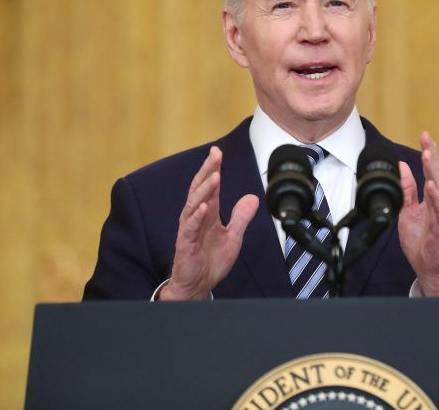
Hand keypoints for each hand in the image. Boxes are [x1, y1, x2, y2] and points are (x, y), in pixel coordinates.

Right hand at [159, 146, 258, 299]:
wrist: (199, 286)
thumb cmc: (211, 260)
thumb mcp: (233, 236)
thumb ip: (241, 217)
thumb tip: (252, 197)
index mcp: (207, 214)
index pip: (209, 187)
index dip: (212, 169)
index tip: (217, 151)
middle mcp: (196, 218)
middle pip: (199, 190)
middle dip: (207, 171)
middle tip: (215, 155)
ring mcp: (189, 230)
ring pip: (193, 205)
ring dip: (204, 190)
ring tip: (214, 176)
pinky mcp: (185, 245)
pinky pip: (189, 229)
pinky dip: (196, 217)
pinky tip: (204, 207)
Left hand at [398, 132, 438, 295]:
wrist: (429, 267)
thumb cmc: (422, 240)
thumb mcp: (408, 210)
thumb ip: (408, 189)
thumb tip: (403, 166)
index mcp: (436, 196)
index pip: (433, 170)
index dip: (429, 152)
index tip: (424, 135)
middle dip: (433, 154)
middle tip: (427, 138)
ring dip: (434, 171)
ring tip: (428, 155)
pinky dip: (436, 196)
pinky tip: (431, 185)